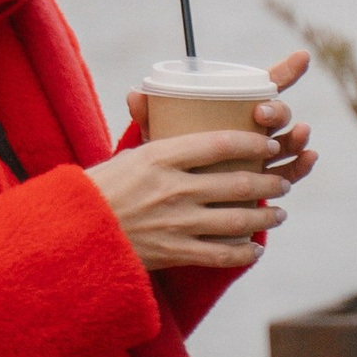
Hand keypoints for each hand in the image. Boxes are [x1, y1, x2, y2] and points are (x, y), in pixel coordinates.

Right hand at [90, 53, 316, 276]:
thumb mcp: (126, 155)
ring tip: (279, 214)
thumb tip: (156, 101)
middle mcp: (173, 189)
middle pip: (237, 183)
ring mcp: (176, 223)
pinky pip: (220, 255)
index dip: (253, 143)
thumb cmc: (100, 189)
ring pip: (237, 220)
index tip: (268, 142)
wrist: (75, 233)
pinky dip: (243, 253)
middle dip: (269, 182)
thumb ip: (154, 136)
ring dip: (265, 217)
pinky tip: (254, 249)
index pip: (220, 143)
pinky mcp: (174, 253)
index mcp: (160, 157)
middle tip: (282, 181)